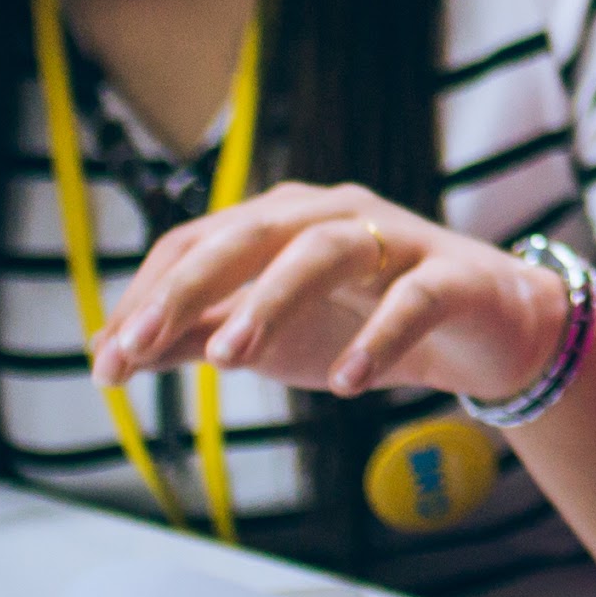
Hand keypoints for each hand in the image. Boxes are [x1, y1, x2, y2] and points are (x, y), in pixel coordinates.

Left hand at [89, 178, 558, 406]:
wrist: (488, 335)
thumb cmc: (366, 324)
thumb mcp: (271, 339)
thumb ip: (195, 340)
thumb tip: (109, 355)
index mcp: (281, 221)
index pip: (198, 241)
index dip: (148, 295)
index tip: (106, 358)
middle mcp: (333, 214)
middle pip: (251, 232)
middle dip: (189, 287)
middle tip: (138, 345)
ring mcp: (396, 238)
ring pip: (324, 250)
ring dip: (270, 300)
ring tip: (229, 359)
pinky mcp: (453, 275)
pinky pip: (411, 299)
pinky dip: (376, 337)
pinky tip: (346, 383)